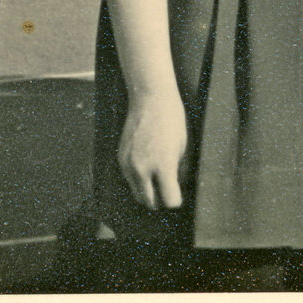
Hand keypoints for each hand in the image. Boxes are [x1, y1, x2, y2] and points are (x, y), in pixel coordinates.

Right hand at [117, 87, 188, 209]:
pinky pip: (129, 179)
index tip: (177, 195)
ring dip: (147, 192)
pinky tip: (147, 168)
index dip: (175, 200)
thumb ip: (178, 171)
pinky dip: (137, 179)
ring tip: (157, 182)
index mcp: (163, 166)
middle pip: (150, 202)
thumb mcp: (182, 147)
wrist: (150, 100)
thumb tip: (177, 187)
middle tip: (166, 193)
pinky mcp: (120, 159)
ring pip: (137, 193)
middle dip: (159, 201)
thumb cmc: (172, 121)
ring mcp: (129, 165)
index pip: (169, 200)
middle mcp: (143, 169)